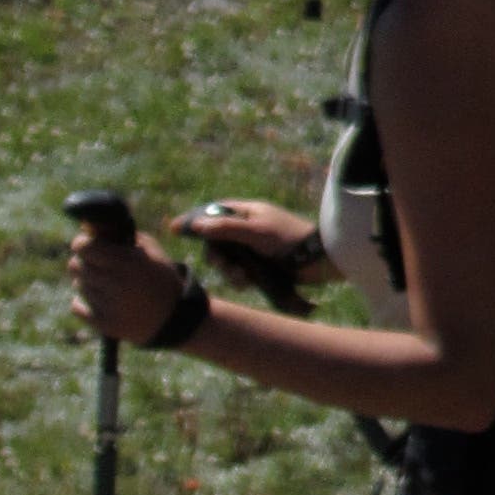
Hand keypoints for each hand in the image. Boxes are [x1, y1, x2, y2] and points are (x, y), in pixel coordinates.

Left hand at [69, 223, 189, 348]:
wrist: (172, 316)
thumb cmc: (160, 276)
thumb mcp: (150, 250)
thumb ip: (123, 235)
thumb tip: (90, 227)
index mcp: (129, 262)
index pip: (85, 247)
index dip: (82, 242)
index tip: (87, 242)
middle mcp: (116, 283)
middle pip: (76, 266)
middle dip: (84, 260)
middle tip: (96, 262)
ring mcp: (109, 306)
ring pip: (79, 285)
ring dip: (87, 281)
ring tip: (106, 283)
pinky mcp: (104, 324)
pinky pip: (76, 307)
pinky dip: (83, 302)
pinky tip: (99, 298)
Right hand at [178, 201, 319, 284]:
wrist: (319, 261)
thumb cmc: (289, 239)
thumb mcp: (256, 232)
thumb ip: (226, 228)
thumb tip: (196, 223)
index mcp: (249, 212)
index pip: (216, 211)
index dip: (196, 220)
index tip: (175, 229)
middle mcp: (248, 228)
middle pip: (216, 241)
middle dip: (217, 255)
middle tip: (222, 263)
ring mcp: (253, 248)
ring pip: (226, 260)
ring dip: (229, 271)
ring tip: (243, 277)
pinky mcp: (259, 266)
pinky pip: (238, 273)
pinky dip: (240, 279)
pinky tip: (249, 283)